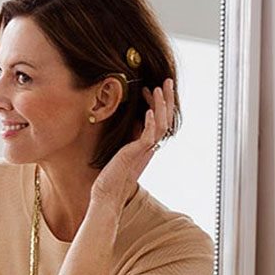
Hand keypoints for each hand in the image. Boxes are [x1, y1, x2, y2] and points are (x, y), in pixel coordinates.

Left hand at [91, 78, 174, 211]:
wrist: (107, 193)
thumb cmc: (111, 174)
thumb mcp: (121, 150)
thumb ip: (129, 136)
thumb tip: (132, 120)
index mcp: (147, 144)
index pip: (159, 119)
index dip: (159, 103)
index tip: (152, 88)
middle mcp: (149, 146)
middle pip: (166, 119)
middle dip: (167, 99)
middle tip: (166, 82)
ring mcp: (144, 150)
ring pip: (161, 125)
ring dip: (160, 106)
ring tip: (157, 89)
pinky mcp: (136, 154)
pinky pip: (149, 136)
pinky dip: (150, 123)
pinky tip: (149, 111)